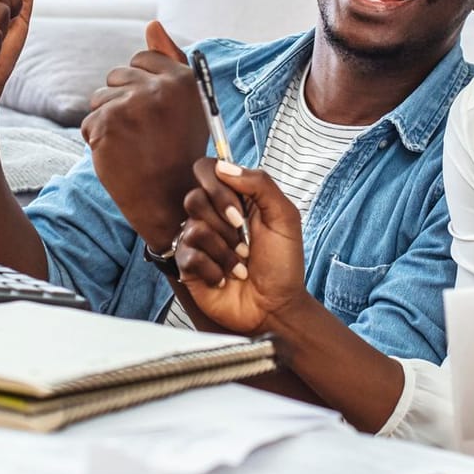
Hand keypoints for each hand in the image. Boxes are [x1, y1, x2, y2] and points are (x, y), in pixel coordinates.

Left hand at [78, 21, 209, 248]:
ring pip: (99, 99)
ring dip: (108, 121)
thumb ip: (170, 60)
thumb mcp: (186, 104)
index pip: (142, 59)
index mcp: (182, 79)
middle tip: (142, 134)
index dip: (140, 85)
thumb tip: (152, 23)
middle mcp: (159, 88)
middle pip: (117, 76)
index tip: (151, 112)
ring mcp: (131, 105)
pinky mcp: (107, 125)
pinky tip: (120, 157)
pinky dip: (98, 142)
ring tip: (131, 145)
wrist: (170, 202)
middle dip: (121, 101)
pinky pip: (89, 123)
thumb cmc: (178, 152)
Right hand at [174, 159, 304, 334]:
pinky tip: (226, 278)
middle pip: (194, 198)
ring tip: (240, 265)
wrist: (276, 307)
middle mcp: (212, 216)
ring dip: (224, 251)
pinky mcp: (188, 266)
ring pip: (193, 228)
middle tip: (245, 243)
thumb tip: (223, 167)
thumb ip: (260, 184)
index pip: (207, 171)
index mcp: (234, 199)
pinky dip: (214, 269)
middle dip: (224, 225)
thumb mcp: (284, 217)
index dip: (218, 187)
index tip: (239, 211)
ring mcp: (198, 241)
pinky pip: (188, 255)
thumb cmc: (283, 264)